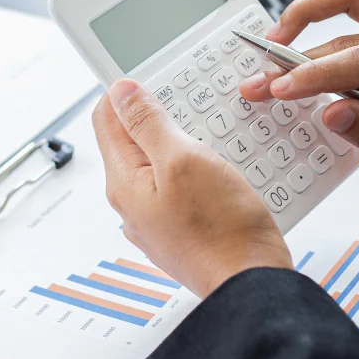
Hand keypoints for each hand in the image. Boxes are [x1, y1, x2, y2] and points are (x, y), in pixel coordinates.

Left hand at [92, 80, 292, 297]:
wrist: (252, 283)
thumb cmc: (223, 229)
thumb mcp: (184, 159)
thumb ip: (149, 123)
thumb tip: (122, 92)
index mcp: (124, 183)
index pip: (107, 119)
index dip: (126, 91)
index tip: (154, 75)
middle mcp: (133, 204)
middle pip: (135, 142)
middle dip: (162, 117)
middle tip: (192, 105)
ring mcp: (158, 221)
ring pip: (162, 165)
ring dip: (185, 144)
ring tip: (213, 138)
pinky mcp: (183, 232)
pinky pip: (184, 189)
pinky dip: (200, 172)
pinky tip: (225, 171)